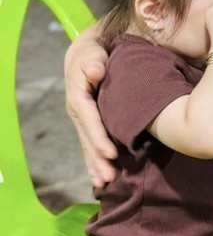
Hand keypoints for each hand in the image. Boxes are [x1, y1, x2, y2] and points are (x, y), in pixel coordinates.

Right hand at [64, 30, 116, 187]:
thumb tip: (96, 72)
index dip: (99, 137)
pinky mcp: (88, 123)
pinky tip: (99, 178)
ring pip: (88, 145)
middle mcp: (78, 112)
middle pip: (88, 139)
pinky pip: (90, 144)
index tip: (111, 154)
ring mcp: (82, 119)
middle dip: (98, 159)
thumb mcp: (92, 52)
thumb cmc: (93, 52)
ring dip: (96, 165)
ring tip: (105, 183)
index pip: (90, 120)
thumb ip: (93, 62)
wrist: (87, 53)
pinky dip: (94, 160)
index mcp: (79, 97)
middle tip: (110, 178)